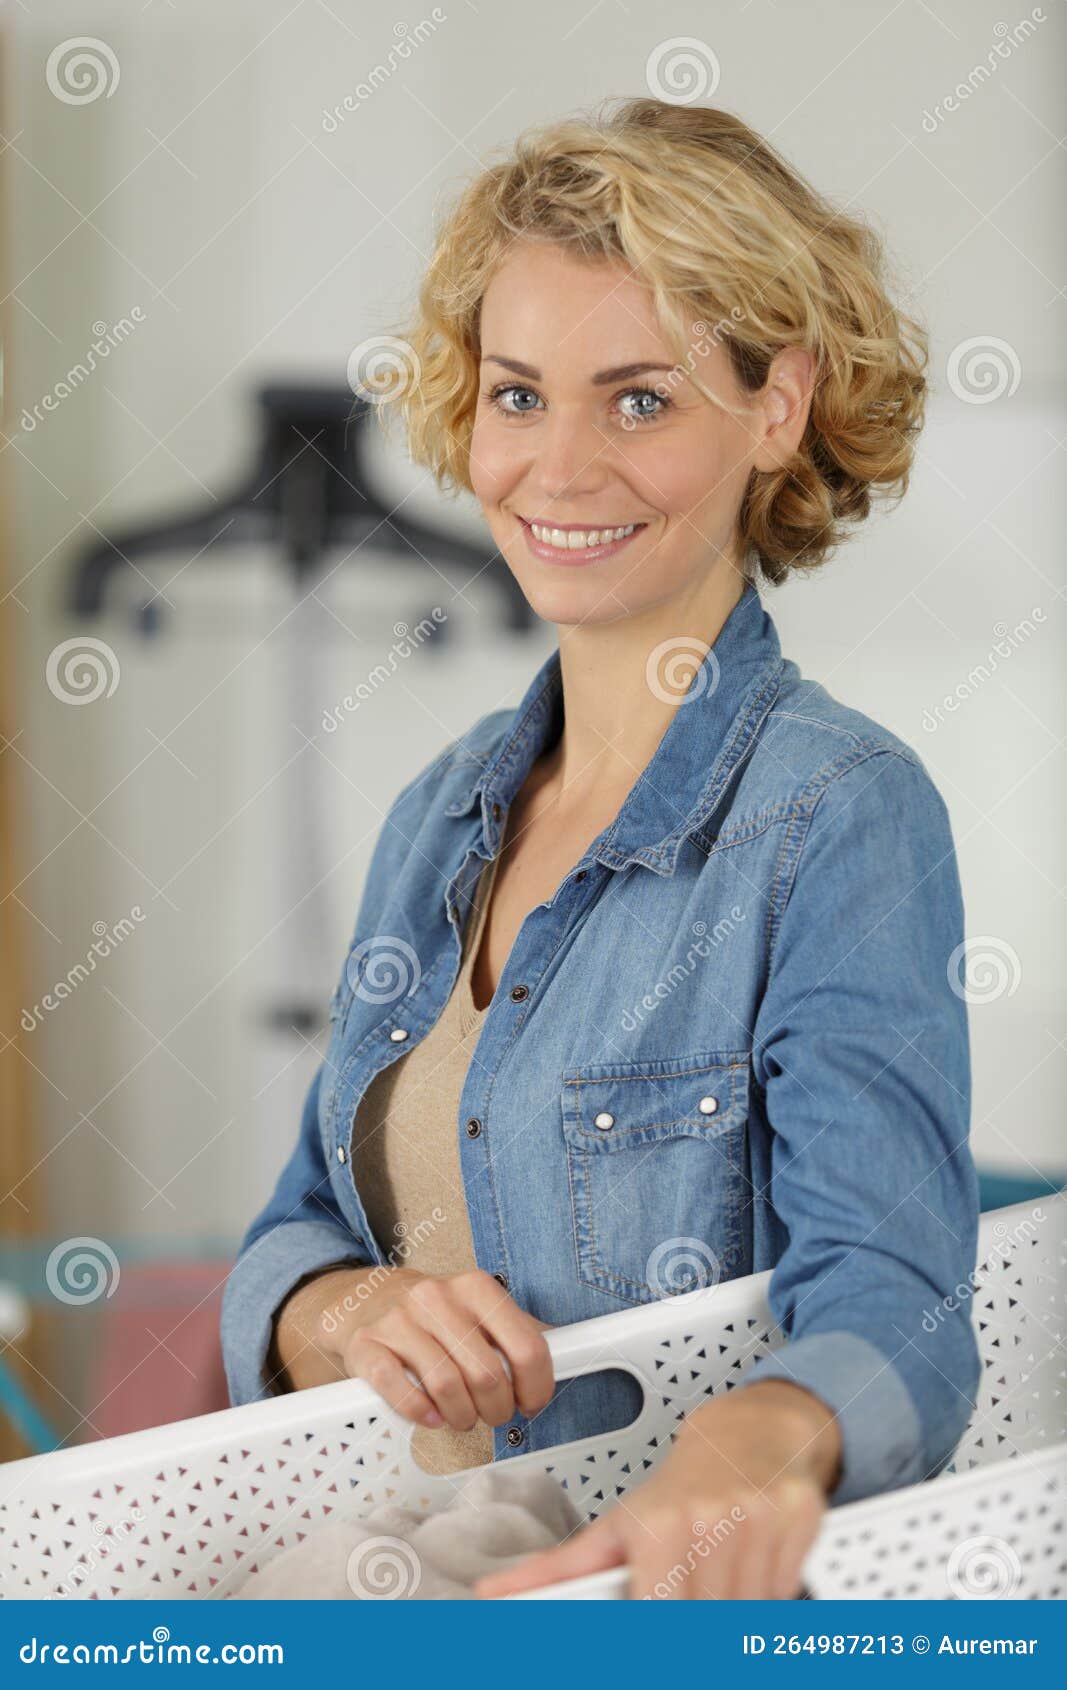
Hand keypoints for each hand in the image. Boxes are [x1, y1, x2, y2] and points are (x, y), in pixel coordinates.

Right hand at [314, 1265, 553, 1431]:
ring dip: (462, 1416)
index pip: (526, 1346)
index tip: (531, 1403)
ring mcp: (399, 1320)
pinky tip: (431, 1415)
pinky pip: (398, 1391)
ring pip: (446, 1386)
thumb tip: (571, 1355)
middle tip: (492, 1414)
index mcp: (476, 1287)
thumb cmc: (434, 1316)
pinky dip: (421, 1413)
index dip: (536, 1387)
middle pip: (487, 1375)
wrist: (364, 1298)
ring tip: (463, 1416)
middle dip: (497, 1410)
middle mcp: (437, 1297)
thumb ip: (517, 1333)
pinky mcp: (366, 1345)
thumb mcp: (478, 1310)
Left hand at [475, 1379, 840, 1599]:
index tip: (658, 1614)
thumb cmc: (678, 1486)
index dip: (659, 1630)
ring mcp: (759, 1520)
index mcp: (658, 1527)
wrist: (749, 1430)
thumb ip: (558, 1570)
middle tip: (691, 1596)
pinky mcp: (801, 1518)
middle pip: (707, 1622)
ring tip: (721, 1583)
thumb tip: (491, 1597)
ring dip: (737, 1615)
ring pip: (751, 1614)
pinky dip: (772, 1598)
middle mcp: (709, 1520)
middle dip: (699, 1624)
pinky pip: (787, 1592)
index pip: (659, 1617)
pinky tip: (753, 1571)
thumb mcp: (617, 1525)